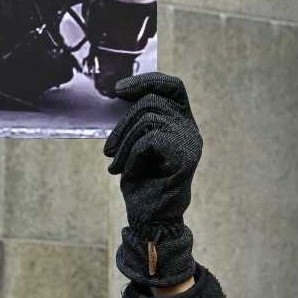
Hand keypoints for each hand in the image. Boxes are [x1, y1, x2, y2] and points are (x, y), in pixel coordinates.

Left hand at [103, 73, 200, 287]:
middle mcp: (190, 129)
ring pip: (147, 119)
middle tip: (107, 150)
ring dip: (122, 143)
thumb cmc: (140, 181)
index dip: (147, 80)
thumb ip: (136, 119)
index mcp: (180, 122)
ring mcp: (190, 143)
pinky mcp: (185, 158)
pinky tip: (127, 173)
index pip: (172, 86)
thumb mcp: (134, 143)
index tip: (119, 90)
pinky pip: (149, 140)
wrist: (149, 217)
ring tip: (115, 164)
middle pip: (152, 102)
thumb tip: (118, 91)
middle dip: (122, 124)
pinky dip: (131, 156)